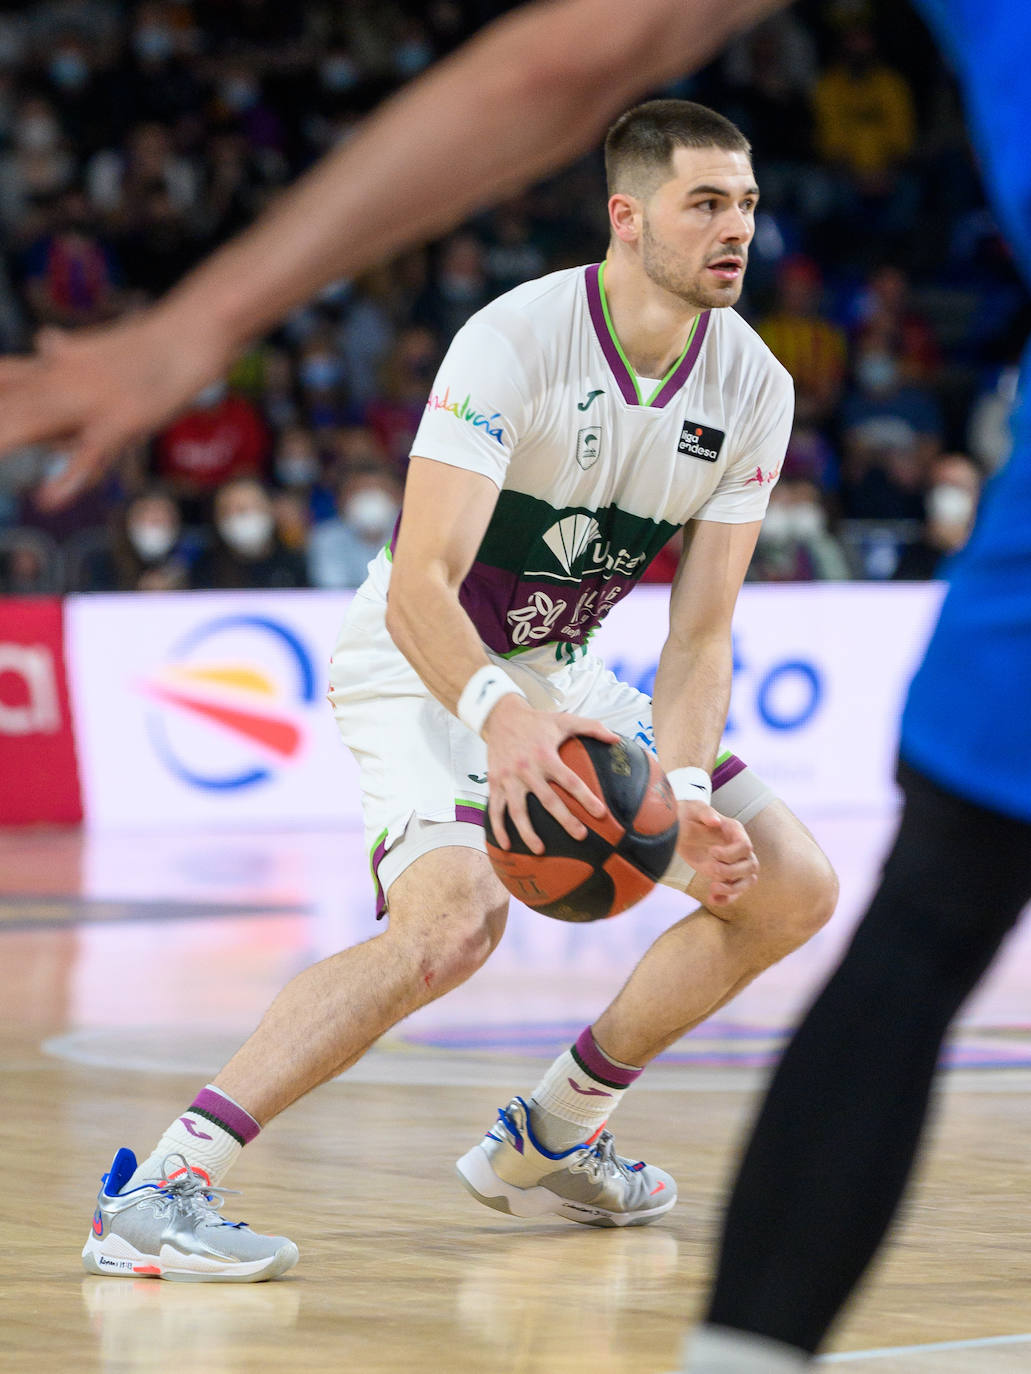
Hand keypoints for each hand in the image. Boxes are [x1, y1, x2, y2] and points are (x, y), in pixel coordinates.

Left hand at [0, 308, 227, 507]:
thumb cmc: (159, 338)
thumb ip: (72, 352)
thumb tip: (47, 339)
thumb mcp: (107, 349)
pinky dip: (70, 477)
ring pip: (34, 427)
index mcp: (57, 366)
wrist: (195, 326)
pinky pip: (91, 453)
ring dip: (9, 443)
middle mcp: (64, 381)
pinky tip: (49, 500)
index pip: (3, 379)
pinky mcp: (122, 420)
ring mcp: (91, 401)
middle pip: (9, 406)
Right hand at [483, 694, 618, 854]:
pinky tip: (506, 845)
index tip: (601, 814)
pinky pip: (495, 809)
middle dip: (565, 820)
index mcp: (545, 755)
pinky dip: (498, 828)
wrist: (501, 716)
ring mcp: (508, 778)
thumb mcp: (564, 720)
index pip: (570, 781)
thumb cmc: (537, 721)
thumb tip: (616, 740)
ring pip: (518, 811)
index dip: (586, 798)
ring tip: (540, 850)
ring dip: (528, 833)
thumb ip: (592, 727)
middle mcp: (527, 769)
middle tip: (580, 836)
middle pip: (548, 800)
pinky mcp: (494, 782)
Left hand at [675, 800, 757, 907]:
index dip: (731, 853)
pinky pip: (735, 891)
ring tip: (713, 888)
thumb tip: (716, 821)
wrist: (678, 827)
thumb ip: (705, 813)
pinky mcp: (725, 875)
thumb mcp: (693, 809)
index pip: (745, 846)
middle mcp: (739, 848)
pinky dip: (726, 899)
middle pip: (751, 865)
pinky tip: (712, 899)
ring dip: (733, 889)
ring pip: (748, 880)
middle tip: (710, 868)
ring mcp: (734, 863)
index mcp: (735, 831)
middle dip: (731, 871)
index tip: (711, 852)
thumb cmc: (688, 814)